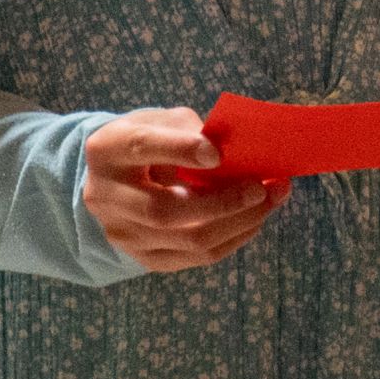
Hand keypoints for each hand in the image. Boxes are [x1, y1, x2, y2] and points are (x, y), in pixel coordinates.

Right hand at [82, 108, 288, 272]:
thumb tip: (236, 154)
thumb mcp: (166, 121)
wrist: (119, 178)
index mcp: (108, 150)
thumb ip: (194, 131)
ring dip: (240, 222)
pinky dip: (233, 238)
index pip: (142, 147)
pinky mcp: (145, 258)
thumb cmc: (153, 140)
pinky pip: (196, 257)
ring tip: (273, 199)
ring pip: (187, 239)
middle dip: (223, 202)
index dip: (181, 149)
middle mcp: (107, 197)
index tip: (218, 154)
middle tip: (261, 187)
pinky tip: (254, 219)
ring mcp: (123, 234)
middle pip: (165, 210)